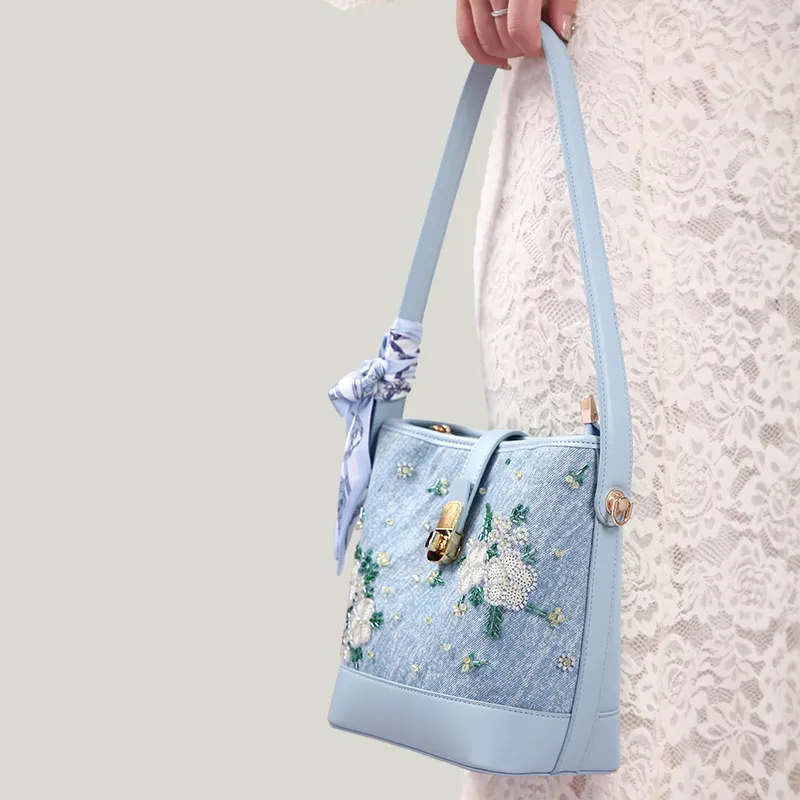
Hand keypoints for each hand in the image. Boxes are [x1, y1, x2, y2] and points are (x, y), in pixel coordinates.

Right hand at [456, 0, 576, 67]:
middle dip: (522, 49)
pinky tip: (500, 58)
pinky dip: (482, 54)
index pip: (520, 27)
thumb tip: (560, 32)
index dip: (534, 45)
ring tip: (521, 44)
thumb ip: (563, 1)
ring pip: (486, 41)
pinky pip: (466, 34)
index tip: (545, 47)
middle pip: (503, 37)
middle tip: (536, 43)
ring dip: (506, 52)